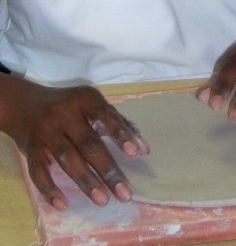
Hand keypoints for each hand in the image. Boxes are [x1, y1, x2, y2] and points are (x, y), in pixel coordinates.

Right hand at [0, 76, 147, 210]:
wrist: (25, 106)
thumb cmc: (69, 108)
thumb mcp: (91, 106)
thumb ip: (118, 123)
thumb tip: (143, 149)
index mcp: (85, 98)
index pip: (105, 115)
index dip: (119, 133)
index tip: (134, 154)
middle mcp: (65, 113)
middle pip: (88, 143)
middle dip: (108, 170)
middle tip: (124, 193)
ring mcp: (46, 131)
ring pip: (67, 158)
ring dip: (86, 181)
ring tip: (103, 200)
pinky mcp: (31, 149)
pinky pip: (38, 172)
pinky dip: (49, 189)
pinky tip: (63, 204)